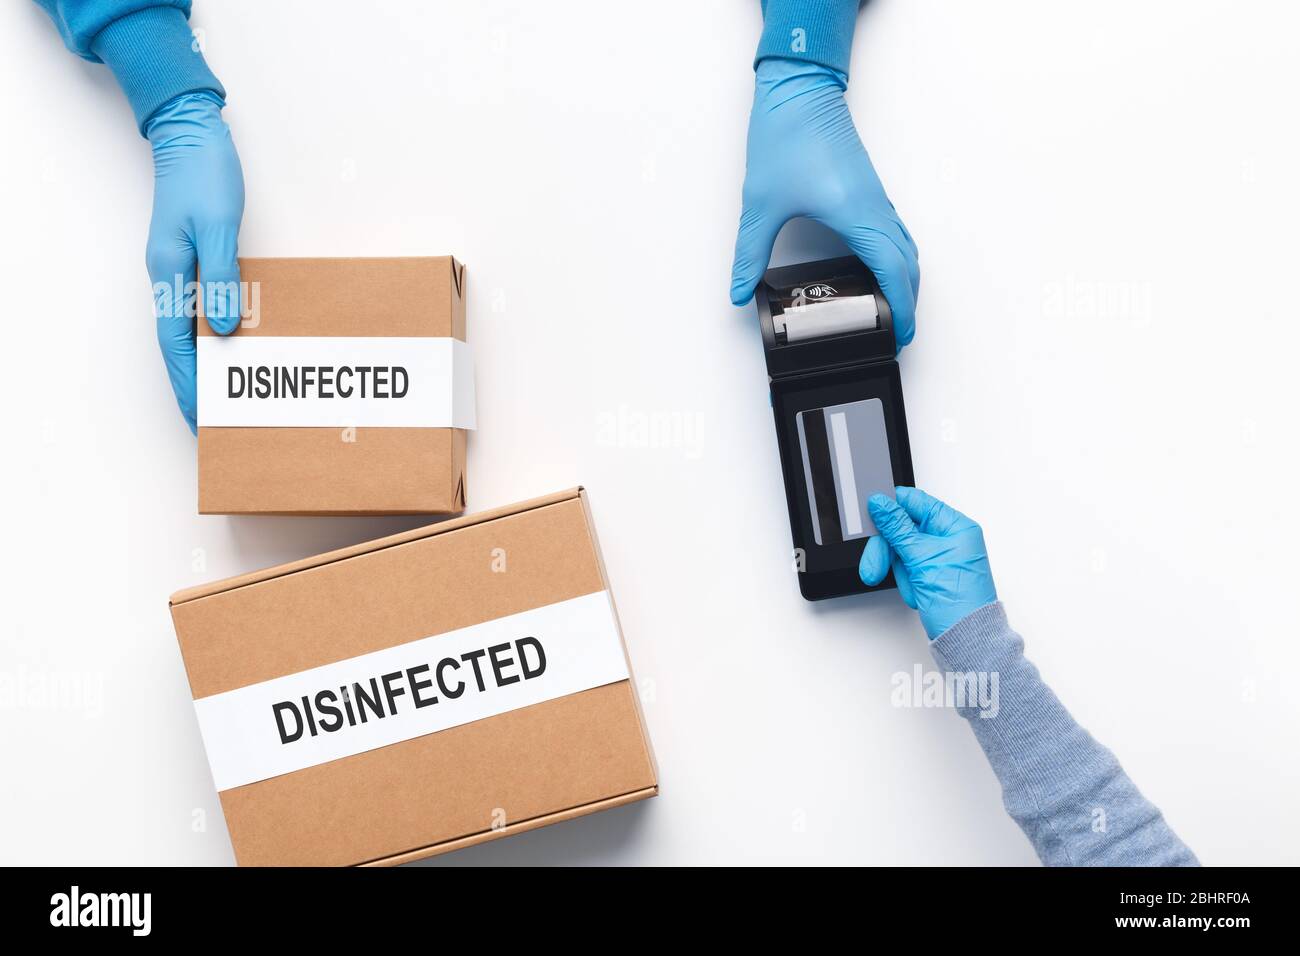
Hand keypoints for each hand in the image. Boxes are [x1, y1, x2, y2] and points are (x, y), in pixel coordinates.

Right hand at [145, 91, 244, 433]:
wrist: (192, 135)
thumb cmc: (205, 176)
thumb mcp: (217, 227)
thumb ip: (221, 277)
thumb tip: (224, 328)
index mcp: (170, 273)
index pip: (177, 343)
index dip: (189, 381)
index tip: (198, 414)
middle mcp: (170, 277)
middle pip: (179, 344)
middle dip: (191, 384)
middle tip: (207, 421)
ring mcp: (179, 268)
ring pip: (188, 328)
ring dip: (202, 364)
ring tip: (218, 397)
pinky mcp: (194, 259)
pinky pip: (201, 308)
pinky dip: (211, 334)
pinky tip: (228, 348)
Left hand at [730, 58, 918, 348]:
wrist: (799, 89)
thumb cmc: (787, 135)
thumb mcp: (760, 205)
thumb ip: (749, 254)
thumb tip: (740, 290)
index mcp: (857, 216)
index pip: (893, 273)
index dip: (901, 309)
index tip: (899, 334)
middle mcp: (874, 209)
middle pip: (908, 266)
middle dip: (908, 303)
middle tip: (897, 334)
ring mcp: (875, 200)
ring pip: (906, 249)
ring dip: (906, 281)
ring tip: (892, 309)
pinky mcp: (868, 193)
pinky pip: (895, 233)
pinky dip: (897, 259)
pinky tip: (879, 270)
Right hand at [859, 487, 997, 638]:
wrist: (967, 640)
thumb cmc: (959, 603)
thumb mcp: (921, 558)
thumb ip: (897, 528)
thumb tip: (881, 504)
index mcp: (956, 527)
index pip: (916, 502)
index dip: (891, 508)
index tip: (870, 515)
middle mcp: (950, 539)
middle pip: (904, 529)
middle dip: (887, 549)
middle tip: (875, 564)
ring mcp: (941, 558)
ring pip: (902, 550)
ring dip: (900, 570)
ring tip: (911, 587)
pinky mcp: (933, 575)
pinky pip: (908, 568)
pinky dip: (907, 581)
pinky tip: (915, 593)